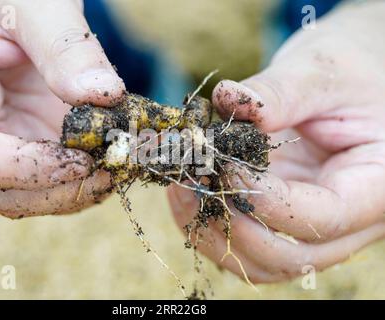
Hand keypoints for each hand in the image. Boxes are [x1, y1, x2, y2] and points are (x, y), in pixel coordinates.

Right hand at [0, 0, 124, 217]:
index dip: (24, 168)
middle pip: (1, 190)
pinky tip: (118, 155)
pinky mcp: (37, 138)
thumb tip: (103, 95)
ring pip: (33, 193)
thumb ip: (63, 45)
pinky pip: (59, 176)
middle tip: (112, 169)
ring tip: (122, 162)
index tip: (81, 161)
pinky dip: (90, 176)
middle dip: (58, 190)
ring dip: (80, 189)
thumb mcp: (33, 2)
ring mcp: (8, 137)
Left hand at [168, 2, 384, 282]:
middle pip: (288, 256)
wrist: (352, 80)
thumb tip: (228, 99)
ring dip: (212, 234)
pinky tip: (186, 190)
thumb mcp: (325, 71)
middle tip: (194, 180)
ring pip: (260, 261)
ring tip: (181, 187)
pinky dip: (209, 227)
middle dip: (231, 225)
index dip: (267, 199)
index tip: (225, 163)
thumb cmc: (351, 73)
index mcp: (374, 187)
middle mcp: (345, 220)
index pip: (323, 217)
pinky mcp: (279, 214)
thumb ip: (281, 90)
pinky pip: (244, 242)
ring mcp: (308, 222)